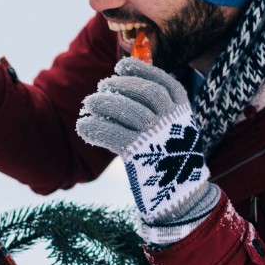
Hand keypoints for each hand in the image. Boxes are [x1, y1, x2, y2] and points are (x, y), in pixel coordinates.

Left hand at [77, 58, 220, 243]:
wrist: (179, 198)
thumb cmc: (169, 160)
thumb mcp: (172, 131)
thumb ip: (156, 111)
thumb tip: (125, 87)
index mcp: (183, 112)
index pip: (163, 82)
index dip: (141, 71)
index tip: (120, 66)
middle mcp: (172, 121)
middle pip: (144, 93)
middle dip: (120, 86)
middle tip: (100, 87)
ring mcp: (157, 137)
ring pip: (128, 110)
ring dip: (104, 104)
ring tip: (87, 104)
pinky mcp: (139, 154)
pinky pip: (113, 134)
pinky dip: (94, 128)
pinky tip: (82, 127)